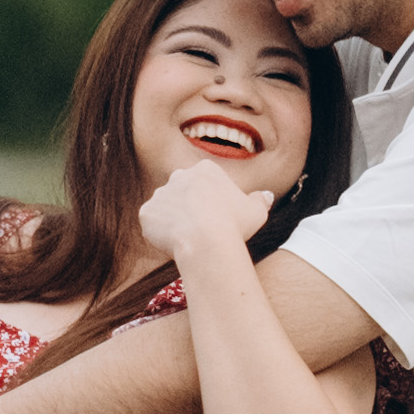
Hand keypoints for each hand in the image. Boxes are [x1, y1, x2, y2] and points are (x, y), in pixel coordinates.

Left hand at [142, 156, 266, 274]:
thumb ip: (260, 200)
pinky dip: (160, 233)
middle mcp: (179, 175)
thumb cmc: (234, 225)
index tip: (219, 219)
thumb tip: (266, 196)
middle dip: (190, 207)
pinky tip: (174, 244)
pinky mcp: (146, 212)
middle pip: (184, 191)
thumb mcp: (257, 211)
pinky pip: (152, 223)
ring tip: (188, 239)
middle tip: (202, 229)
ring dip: (174, 220)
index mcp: (205, 169)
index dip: (213, 203)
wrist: (206, 241)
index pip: (205, 183)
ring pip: (167, 207)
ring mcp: (160, 193)